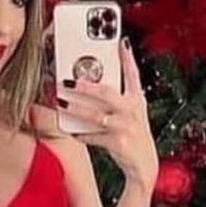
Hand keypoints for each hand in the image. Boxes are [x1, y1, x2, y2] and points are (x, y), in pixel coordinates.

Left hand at [57, 37, 158, 190]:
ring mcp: (125, 127)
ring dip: (76, 110)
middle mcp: (132, 111)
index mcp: (136, 100)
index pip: (132, 74)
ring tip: (61, 104)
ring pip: (96, 115)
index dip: (126, 57)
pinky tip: (71, 130)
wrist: (144, 165)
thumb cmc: (133, 137)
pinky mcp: (118, 143)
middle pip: (107, 93)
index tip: (119, 41)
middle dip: (86, 87)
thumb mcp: (131, 114)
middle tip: (67, 82)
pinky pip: (94, 136)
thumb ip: (116, 99)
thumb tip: (90, 86)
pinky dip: (81, 133)